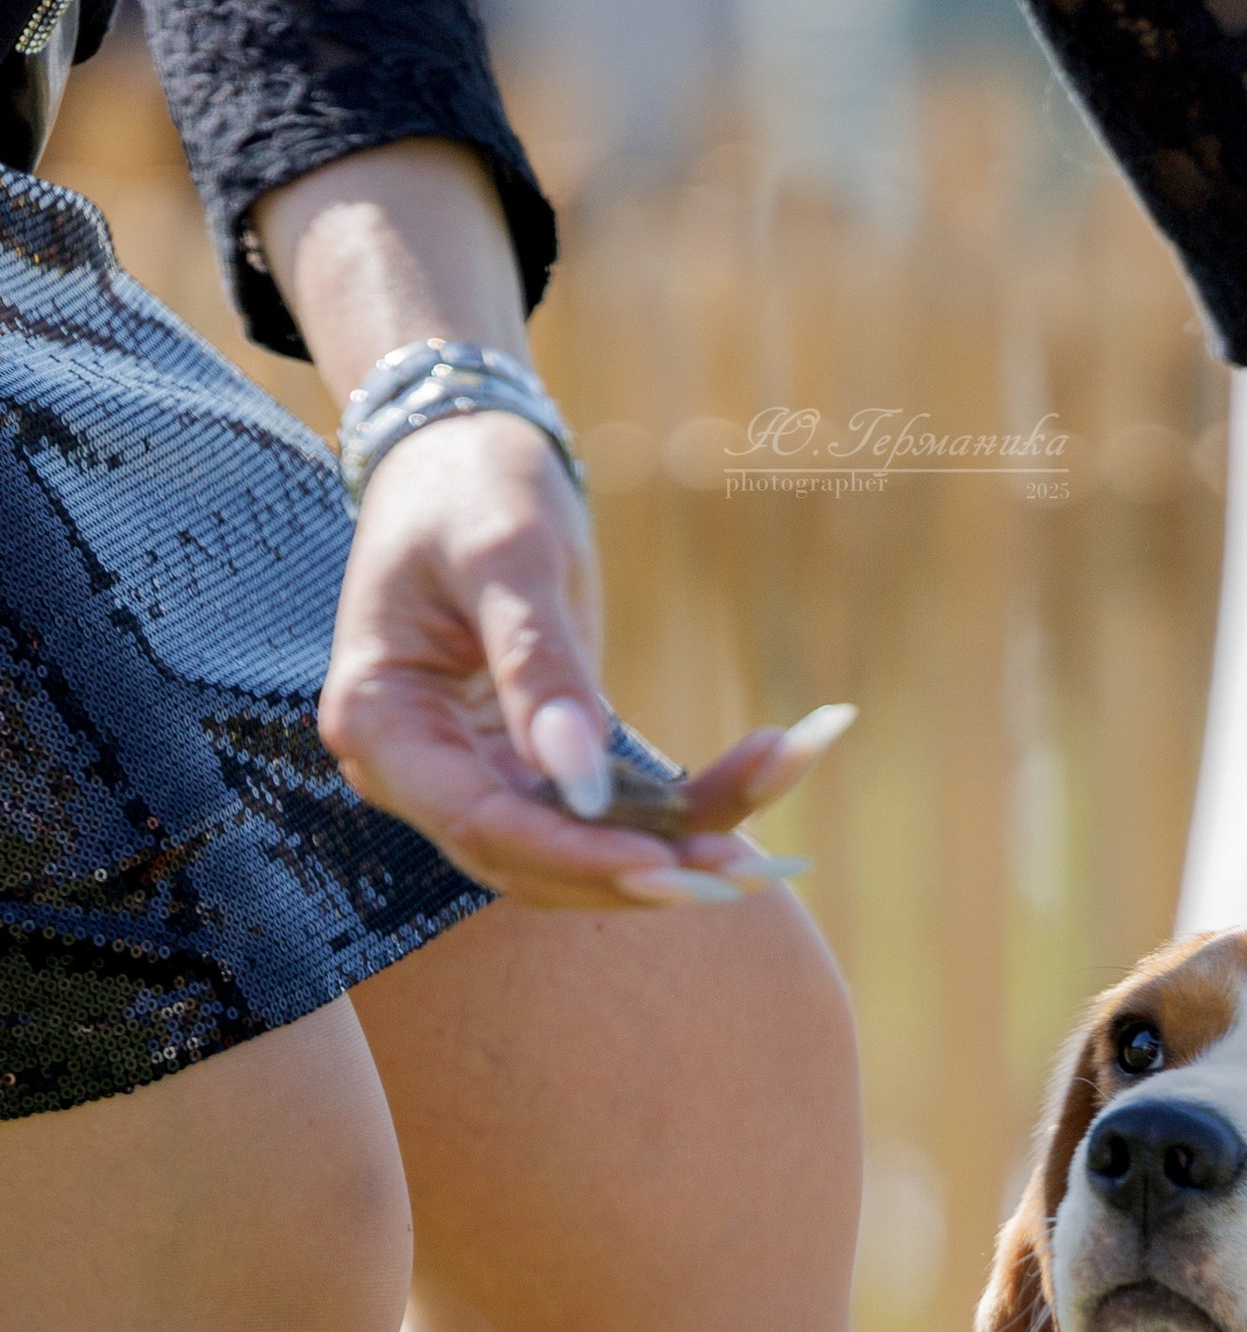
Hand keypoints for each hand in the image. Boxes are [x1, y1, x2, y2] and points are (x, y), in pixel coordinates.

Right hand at [317, 412, 843, 906]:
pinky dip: (696, 802)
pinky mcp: (539, 770)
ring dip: (687, 844)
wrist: (464, 458)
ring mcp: (480, 776)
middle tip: (750, 870)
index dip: (575, 855)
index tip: (665, 864)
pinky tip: (779, 758)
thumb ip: (537, 661)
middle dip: (643, 872)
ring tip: (779, 808)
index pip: (479, 824)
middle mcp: (422, 771)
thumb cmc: (470, 487)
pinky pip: (621, 811)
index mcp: (382, 722)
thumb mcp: (505, 552)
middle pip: (535, 865)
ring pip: (587, 853)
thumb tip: (581, 778)